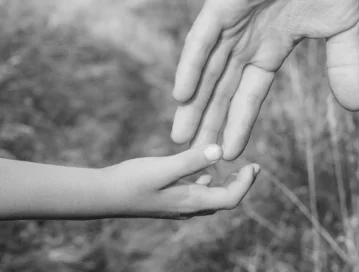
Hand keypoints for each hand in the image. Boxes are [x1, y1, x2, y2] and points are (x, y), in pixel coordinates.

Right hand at [104, 145, 259, 218]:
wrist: (104, 195)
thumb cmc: (132, 181)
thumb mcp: (163, 168)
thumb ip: (191, 160)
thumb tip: (220, 151)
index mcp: (191, 201)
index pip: (231, 199)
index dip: (246, 183)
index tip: (254, 165)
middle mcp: (187, 207)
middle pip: (223, 200)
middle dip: (240, 184)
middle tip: (251, 166)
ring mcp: (176, 205)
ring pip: (209, 198)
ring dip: (223, 183)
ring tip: (231, 166)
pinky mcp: (166, 200)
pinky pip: (194, 194)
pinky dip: (205, 181)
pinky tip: (200, 170)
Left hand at [171, 0, 358, 159]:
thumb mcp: (344, 31)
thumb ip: (345, 67)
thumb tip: (357, 107)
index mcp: (269, 48)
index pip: (249, 94)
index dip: (239, 122)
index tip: (230, 152)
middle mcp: (244, 41)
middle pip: (222, 91)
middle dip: (208, 123)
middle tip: (193, 157)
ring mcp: (230, 24)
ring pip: (207, 72)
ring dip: (194, 105)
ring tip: (180, 137)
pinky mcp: (222, 4)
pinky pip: (202, 40)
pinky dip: (191, 66)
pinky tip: (181, 93)